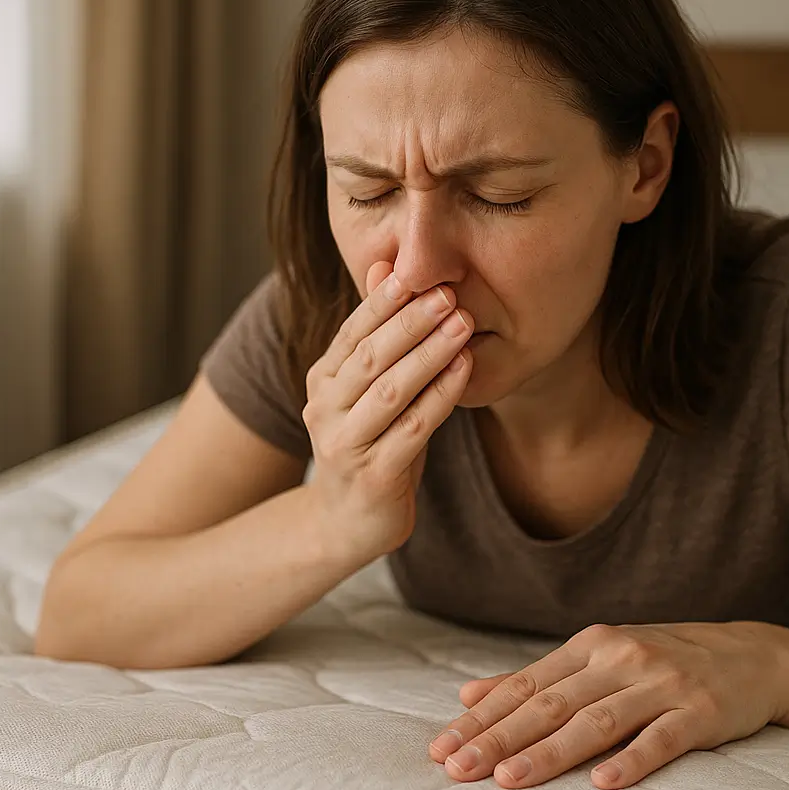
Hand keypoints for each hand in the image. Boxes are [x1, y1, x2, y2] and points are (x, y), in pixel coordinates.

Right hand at [303, 261, 473, 564]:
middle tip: (449, 293)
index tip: (419, 270)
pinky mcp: (373, 476)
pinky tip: (465, 369)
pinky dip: (441, 396)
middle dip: (411, 321)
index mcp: (324, 380)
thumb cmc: (370, 444)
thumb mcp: (368, 390)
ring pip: (391, 390)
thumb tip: (384, 266)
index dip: (385, 300)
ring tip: (463, 324)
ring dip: (429, 353)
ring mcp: (346, 444)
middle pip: (370, 356)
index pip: (353, 330)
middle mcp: (326, 408)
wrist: (346, 523)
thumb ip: (377, 336)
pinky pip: (412, 428)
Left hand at [428, 621, 788, 789]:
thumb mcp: (600, 658)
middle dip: (499, 737)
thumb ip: (539, 678)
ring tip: (510, 779)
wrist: (751, 655)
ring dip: (550, 751)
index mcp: (591, 644)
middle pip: (550, 703)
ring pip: (596, 720)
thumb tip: (470, 693)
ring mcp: (661, 682)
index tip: (443, 745)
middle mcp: (620, 657)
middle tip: (458, 768)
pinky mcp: (700, 711)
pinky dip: (631, 759)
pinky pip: (662, 739)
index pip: (525, 685)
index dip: (482, 716)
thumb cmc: (663, 660)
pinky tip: (603, 783)